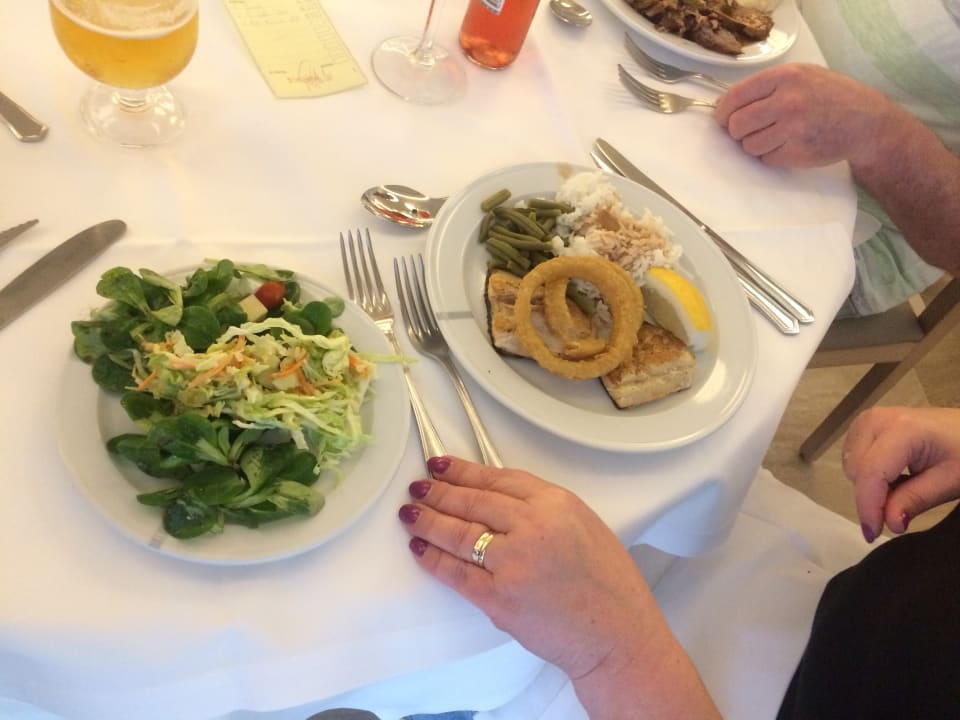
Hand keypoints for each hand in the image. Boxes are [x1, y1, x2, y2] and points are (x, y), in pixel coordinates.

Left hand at [398, 456, 719, 718]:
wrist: (616, 634)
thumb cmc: (607, 583)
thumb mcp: (584, 524)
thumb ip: (542, 508)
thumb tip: (495, 497)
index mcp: (556, 503)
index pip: (497, 479)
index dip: (464, 471)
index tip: (441, 465)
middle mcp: (532, 527)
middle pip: (472, 502)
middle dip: (439, 492)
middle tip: (418, 487)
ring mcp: (512, 563)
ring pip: (457, 534)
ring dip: (428, 521)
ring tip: (410, 514)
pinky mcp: (498, 598)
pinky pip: (456, 573)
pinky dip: (434, 560)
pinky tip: (420, 549)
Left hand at [714, 63, 899, 168]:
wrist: (864, 120)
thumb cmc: (828, 95)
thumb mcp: (800, 76)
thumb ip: (766, 87)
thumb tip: (726, 105)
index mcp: (785, 77)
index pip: (736, 97)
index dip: (723, 111)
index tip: (722, 118)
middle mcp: (788, 101)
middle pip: (737, 124)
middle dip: (737, 130)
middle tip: (747, 130)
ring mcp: (793, 128)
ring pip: (749, 145)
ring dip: (755, 144)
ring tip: (774, 136)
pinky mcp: (797, 152)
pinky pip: (766, 159)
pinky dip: (770, 155)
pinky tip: (787, 145)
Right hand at [843, 407, 959, 540]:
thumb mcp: (950, 481)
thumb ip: (916, 500)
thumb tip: (889, 524)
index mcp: (902, 429)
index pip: (871, 473)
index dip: (868, 507)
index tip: (873, 535)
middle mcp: (876, 420)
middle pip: (856, 471)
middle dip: (872, 497)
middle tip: (900, 509)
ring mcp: (867, 419)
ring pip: (850, 466)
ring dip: (868, 486)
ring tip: (900, 486)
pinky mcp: (863, 423)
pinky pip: (852, 457)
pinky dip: (867, 474)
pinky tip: (891, 473)